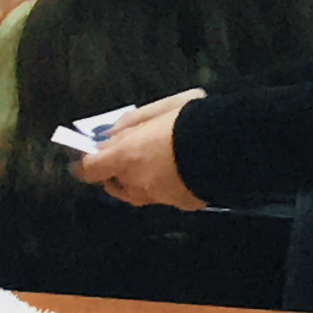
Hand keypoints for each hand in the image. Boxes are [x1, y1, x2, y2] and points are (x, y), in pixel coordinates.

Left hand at [73, 90, 206, 209]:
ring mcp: (160, 196)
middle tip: (126, 157)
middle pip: (114, 185)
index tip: (84, 159)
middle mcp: (138, 182)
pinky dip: (166, 186)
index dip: (84, 165)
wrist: (228, 144)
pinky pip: (165, 196)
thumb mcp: (159, 108)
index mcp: (126, 156)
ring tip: (155, 162)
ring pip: (139, 193)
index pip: (90, 169)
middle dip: (115, 173)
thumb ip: (130, 124)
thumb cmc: (192, 119)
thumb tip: (112, 134)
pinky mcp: (181, 203)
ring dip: (140, 181)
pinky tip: (179, 171)